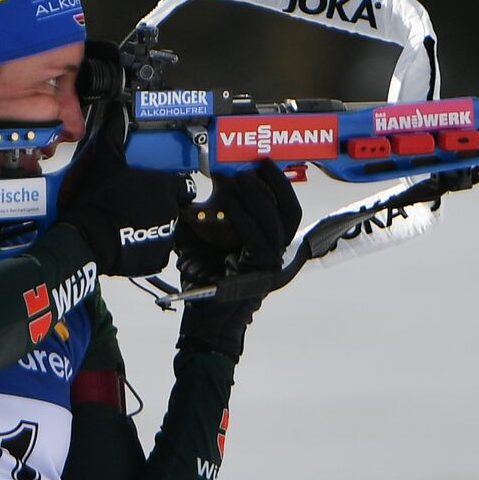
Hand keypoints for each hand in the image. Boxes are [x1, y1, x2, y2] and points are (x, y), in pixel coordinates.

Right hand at [58, 100, 184, 275]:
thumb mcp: (105, 162)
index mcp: (164, 187)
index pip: (182, 185)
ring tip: (125, 224)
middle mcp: (171, 212)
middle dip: (154, 207)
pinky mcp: (157, 258)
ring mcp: (166, 237)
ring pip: (163, 230)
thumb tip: (116, 111)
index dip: (169, 186)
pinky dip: (144, 248)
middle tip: (130, 206)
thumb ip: (115, 135)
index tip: (157, 188)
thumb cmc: (98, 199)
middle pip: (170, 207)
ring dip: (150, 227)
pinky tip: (126, 240)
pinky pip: (155, 251)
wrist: (87, 238)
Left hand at [176, 160, 301, 360]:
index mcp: (267, 244)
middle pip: (290, 211)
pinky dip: (242, 215)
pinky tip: (227, 199)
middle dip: (277, 184)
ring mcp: (272, 263)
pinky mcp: (262, 271)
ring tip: (241, 177)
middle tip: (259, 162)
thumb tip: (188, 188)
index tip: (259, 162)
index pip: (282, 209)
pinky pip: (256, 237)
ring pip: (276, 221)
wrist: (201, 317)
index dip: (276, 184)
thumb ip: (201, 215)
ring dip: (259, 195)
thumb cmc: (201, 279)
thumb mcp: (199, 239)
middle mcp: (276, 253)